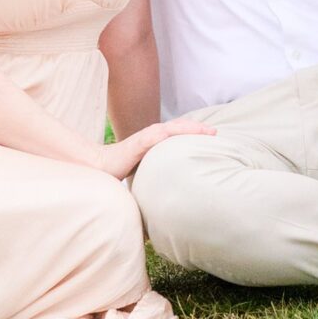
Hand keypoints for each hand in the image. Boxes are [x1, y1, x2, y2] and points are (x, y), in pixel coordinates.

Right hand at [101, 115, 216, 180]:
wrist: (102, 167)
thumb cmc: (123, 169)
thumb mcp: (147, 169)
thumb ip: (159, 172)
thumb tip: (173, 190)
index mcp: (156, 140)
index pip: (179, 133)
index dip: (195, 132)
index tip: (212, 135)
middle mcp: (153, 135)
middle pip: (180, 128)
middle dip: (197, 128)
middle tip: (215, 132)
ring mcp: (145, 137)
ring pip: (171, 129)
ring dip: (188, 128)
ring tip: (203, 130)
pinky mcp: (138, 143)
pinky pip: (154, 137)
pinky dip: (167, 135)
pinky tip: (178, 134)